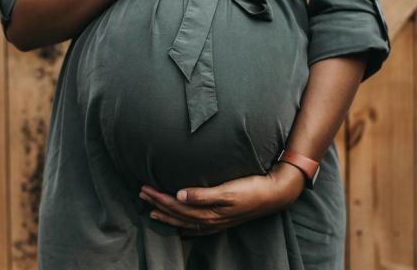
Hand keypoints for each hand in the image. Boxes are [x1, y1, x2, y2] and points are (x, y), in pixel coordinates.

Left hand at [138, 162, 305, 235]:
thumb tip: (179, 195)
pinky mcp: (223, 221)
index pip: (176, 206)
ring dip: (167, 215)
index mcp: (209, 212)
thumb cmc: (251, 188)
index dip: (159, 198)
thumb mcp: (227, 190)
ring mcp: (217, 222)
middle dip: (157, 204)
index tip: (144, 188)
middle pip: (177, 214)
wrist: (275, 194)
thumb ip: (202, 194)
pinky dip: (185, 227)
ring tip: (152, 211)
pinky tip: (180, 228)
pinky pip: (197, 228)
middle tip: (141, 194)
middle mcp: (210, 220)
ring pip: (185, 222)